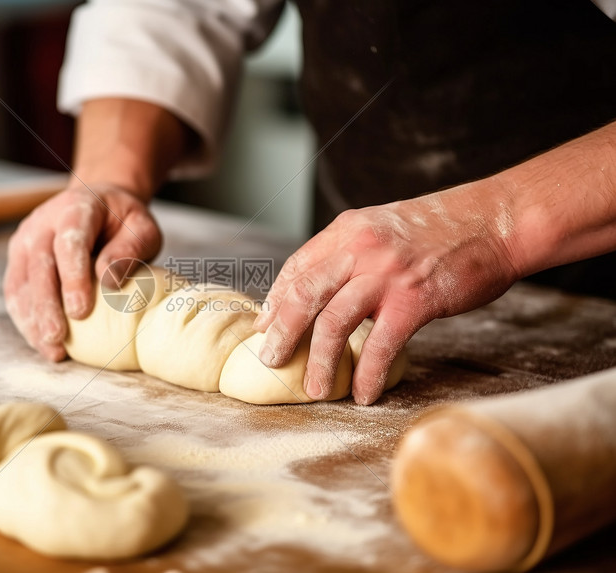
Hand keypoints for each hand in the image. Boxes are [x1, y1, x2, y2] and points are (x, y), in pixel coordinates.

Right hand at [4, 183, 161, 359]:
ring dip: (32, 318)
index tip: (80, 311)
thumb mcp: (142, 229)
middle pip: (39, 265)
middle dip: (46, 305)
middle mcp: (43, 222)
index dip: (72, 277)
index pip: (69, 241)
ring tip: (51, 349)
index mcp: (76, 208)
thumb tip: (108, 281)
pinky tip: (41, 342)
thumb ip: (129, 250)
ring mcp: (26, 239)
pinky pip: (15, 291)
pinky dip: (26, 319)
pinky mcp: (18, 259)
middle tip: (57, 338)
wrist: (100, 205)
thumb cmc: (125, 222)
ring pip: (21, 282)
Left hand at [252, 180, 521, 404]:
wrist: (497, 220)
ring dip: (319, 361)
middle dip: (282, 332)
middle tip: (270, 361)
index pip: (297, 267)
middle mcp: (360, 248)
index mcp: (348, 229)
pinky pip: (379, 345)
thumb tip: (325, 291)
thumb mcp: (384, 227)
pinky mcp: (415, 300)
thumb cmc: (443, 229)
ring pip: (334, 323)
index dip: (276, 301)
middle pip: (304, 295)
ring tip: (314, 388)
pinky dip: (366, 373)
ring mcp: (386, 274)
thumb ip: (352, 253)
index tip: (264, 326)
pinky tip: (362, 393)